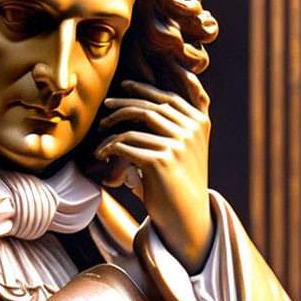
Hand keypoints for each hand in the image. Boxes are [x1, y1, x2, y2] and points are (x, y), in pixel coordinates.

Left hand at [93, 65, 212, 273]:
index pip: (168, 98)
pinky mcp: (160, 161)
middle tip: (105, 105)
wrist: (185, 215)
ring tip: (101, 130)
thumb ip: (182, 120)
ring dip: (113, 128)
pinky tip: (101, 154)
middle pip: (149, 108)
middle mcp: (191, 131)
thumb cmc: (180, 180)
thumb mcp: (190, 146)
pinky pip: (125, 146)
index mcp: (199, 124)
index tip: (124, 85)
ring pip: (134, 126)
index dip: (144, 89)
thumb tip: (164, 88)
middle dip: (123, 104)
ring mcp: (177, 145)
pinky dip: (109, 148)